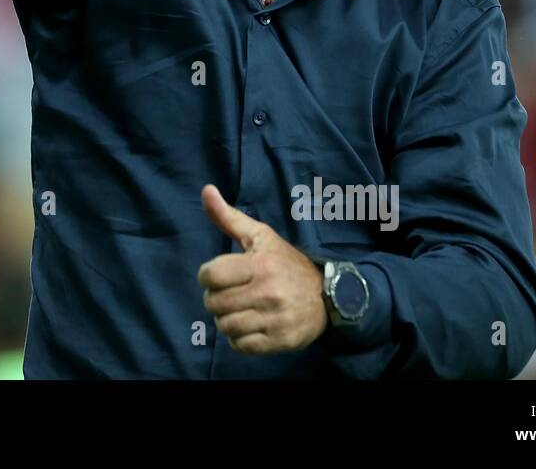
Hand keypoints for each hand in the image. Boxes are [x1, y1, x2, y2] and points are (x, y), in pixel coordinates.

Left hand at [197, 184, 327, 354]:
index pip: (210, 276)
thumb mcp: (260, 236)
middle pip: (215, 303)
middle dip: (215, 298)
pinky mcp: (281, 341)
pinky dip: (239, 339)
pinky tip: (248, 325)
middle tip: (228, 294)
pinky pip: (242, 346)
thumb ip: (229, 217)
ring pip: (226, 326)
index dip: (207, 276)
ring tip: (237, 310)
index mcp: (260, 265)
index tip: (217, 276)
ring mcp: (275, 319)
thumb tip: (206, 190)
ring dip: (225, 319)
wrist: (330, 295)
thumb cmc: (286, 262)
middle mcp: (268, 292)